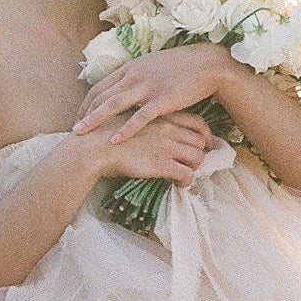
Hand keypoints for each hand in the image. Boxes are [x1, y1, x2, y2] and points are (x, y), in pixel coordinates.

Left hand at [73, 44, 232, 140]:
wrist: (207, 65)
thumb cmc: (181, 67)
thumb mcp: (152, 65)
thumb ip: (135, 76)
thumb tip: (122, 87)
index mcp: (130, 68)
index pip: (100, 86)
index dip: (87, 103)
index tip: (79, 116)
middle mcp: (134, 76)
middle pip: (101, 96)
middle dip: (85, 113)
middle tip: (74, 130)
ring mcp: (147, 87)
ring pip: (114, 105)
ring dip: (95, 120)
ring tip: (81, 133)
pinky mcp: (161, 100)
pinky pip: (139, 117)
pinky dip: (125, 129)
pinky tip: (114, 139)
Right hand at [91, 109, 214, 186]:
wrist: (95, 147)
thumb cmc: (108, 134)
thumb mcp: (134, 118)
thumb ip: (150, 122)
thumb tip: (159, 132)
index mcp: (162, 116)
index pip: (197, 121)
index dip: (205, 134)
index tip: (204, 143)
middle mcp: (169, 129)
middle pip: (200, 140)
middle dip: (201, 153)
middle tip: (194, 163)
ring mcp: (167, 146)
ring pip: (198, 157)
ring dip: (195, 168)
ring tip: (185, 174)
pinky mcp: (162, 164)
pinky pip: (187, 174)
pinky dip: (187, 181)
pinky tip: (178, 184)